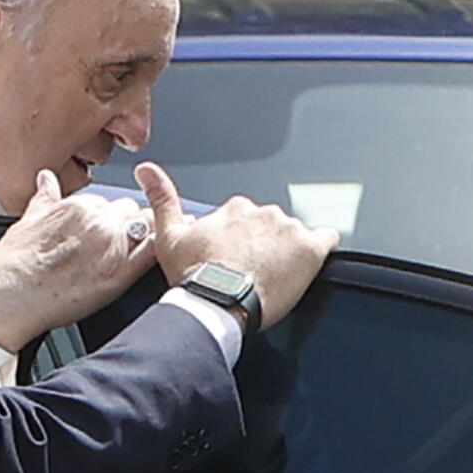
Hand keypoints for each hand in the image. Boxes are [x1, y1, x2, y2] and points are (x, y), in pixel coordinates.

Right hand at [0, 170, 155, 351]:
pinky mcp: (121, 275)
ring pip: (145, 229)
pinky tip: (141, 262)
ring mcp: (112, 247)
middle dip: (124, 224)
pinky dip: (151, 254)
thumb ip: (44, 197)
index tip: (97, 230)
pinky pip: (150, 255)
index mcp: (79, 206)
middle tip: (107, 246)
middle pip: (130, 212)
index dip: (105, 217)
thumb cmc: (14, 264)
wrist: (10, 296)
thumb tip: (47, 179)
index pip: (108, 202)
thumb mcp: (27, 220)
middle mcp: (99, 222)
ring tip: (120, 257)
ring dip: (139, 238)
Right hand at [135, 162, 338, 330]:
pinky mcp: (310, 250)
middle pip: (269, 226)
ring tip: (273, 275)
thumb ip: (161, 197)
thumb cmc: (195, 275)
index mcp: (235, 209)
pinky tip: (309, 262)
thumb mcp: (169, 235)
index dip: (238, 239)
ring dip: (285, 250)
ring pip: (292, 235)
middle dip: (263, 244)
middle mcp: (264, 213)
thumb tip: (146, 170)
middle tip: (251, 269)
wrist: (218, 302)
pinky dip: (321, 247)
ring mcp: (289, 230)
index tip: (232, 256)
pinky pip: (326, 239)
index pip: (244, 218)